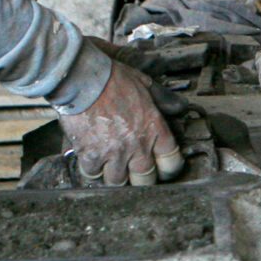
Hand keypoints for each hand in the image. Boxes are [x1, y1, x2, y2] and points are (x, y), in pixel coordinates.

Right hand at [60, 58, 184, 186]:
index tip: (163, 169)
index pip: (172, 163)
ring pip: (118, 182)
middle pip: (146, 180)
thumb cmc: (111, 78)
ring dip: (115, 177)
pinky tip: (92, 162)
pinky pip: (93, 175)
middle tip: (135, 173)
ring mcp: (113, 153)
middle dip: (141, 179)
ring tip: (111, 169)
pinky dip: (91, 171)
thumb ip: (163, 99)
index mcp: (154, 129)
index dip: (168, 169)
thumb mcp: (144, 84)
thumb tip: (180, 107)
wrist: (81, 78)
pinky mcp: (90, 156)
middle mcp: (137, 146)